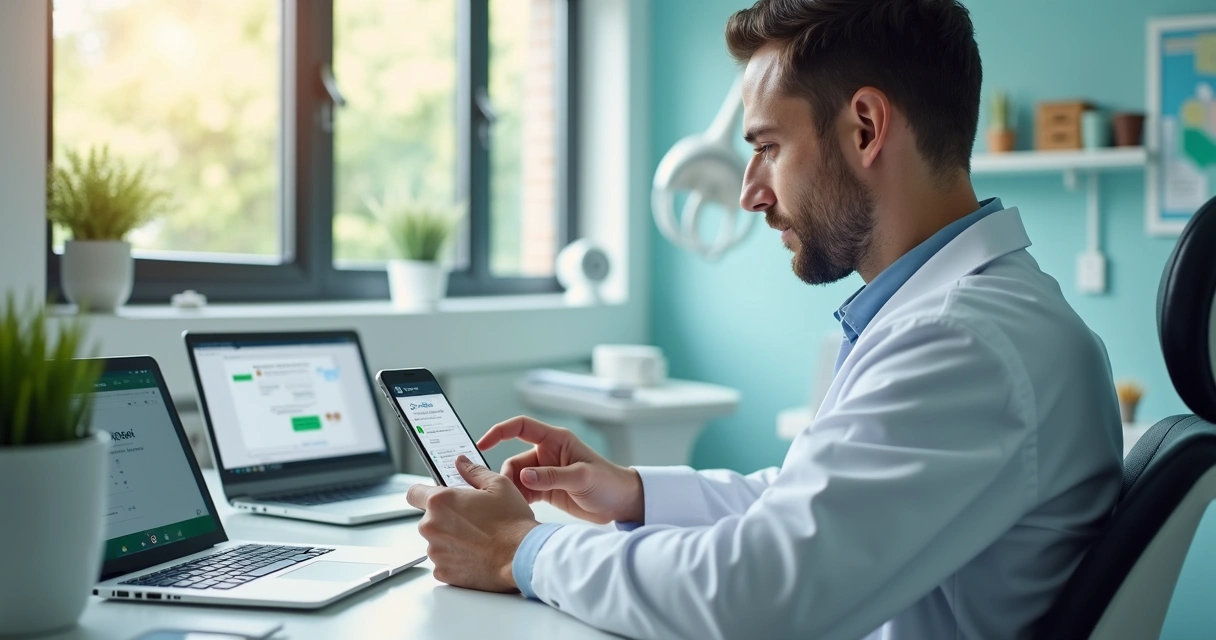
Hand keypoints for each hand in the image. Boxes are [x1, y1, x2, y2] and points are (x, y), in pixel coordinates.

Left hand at [405, 455, 539, 591]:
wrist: (521, 557)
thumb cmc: (512, 523)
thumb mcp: (498, 485)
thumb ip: (473, 472)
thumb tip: (461, 463)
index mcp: (441, 501)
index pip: (413, 493)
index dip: (423, 494)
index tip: (433, 498)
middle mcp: (432, 526)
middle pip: (429, 519)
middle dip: (446, 519)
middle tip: (472, 520)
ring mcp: (435, 551)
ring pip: (437, 542)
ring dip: (451, 540)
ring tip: (477, 539)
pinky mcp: (442, 572)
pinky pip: (443, 562)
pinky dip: (456, 559)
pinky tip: (476, 554)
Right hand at [478, 416, 643, 524]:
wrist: (622, 503)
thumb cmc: (609, 482)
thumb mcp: (582, 477)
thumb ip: (552, 477)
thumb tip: (524, 477)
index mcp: (555, 440)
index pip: (520, 427)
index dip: (499, 432)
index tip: (482, 444)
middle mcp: (547, 454)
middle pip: (513, 460)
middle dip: (506, 477)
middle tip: (505, 495)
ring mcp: (545, 472)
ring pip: (516, 478)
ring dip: (512, 491)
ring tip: (512, 506)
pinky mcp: (545, 490)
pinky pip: (524, 492)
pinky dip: (519, 500)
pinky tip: (519, 511)